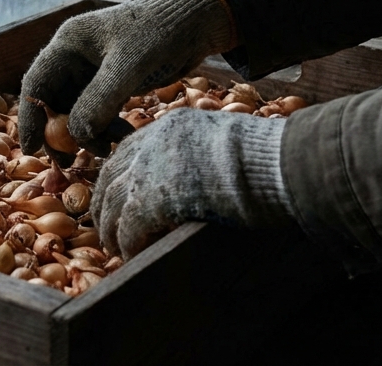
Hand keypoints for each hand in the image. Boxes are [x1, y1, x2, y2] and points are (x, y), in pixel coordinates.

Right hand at [17, 0, 235, 156]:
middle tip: (70, 159)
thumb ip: (99, 100)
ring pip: (77, 110)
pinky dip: (107, 126)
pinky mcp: (114, 82)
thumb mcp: (128, 66)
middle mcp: (76, 57)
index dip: (31, 117)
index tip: (32, 148)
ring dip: (88, 132)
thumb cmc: (160, 32)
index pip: (36, 83)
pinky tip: (124, 134)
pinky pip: (99, 111)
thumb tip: (76, 134)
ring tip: (109, 147)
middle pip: (54, 101)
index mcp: (68, 43)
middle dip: (61, 131)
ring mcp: (94, 70)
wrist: (198, 21)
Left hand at [91, 110, 294, 257]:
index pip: (129, 150)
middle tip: (107, 225)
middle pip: (113, 175)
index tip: (115, 194)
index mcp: (171, 126)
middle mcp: (154, 143)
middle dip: (106, 203)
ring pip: (114, 203)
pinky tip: (130, 256)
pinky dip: (127, 243)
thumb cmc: (266, 157)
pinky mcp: (154, 199)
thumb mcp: (225, 141)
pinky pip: (129, 226)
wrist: (275, 163)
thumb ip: (202, 152)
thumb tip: (201, 175)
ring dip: (112, 229)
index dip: (119, 176)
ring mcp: (150, 169)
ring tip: (116, 248)